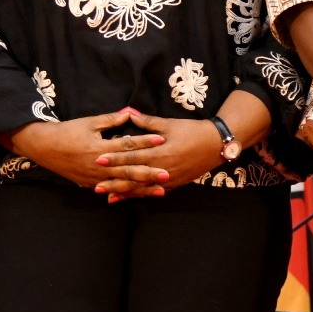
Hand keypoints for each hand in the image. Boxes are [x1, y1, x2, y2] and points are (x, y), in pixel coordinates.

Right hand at [4, 111, 164, 188]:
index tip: (162, 140)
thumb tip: (130, 112)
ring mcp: (95, 178)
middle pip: (129, 170)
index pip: (127, 145)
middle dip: (149, 172)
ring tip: (160, 190)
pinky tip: (140, 196)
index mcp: (100, 148)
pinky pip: (113, 190)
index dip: (145, 142)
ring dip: (143, 187)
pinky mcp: (91, 185)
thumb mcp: (89, 123)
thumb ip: (111, 119)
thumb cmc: (67, 132)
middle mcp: (99, 166)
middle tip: (167, 174)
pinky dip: (127, 193)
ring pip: (123, 184)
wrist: (45, 148)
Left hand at [89, 108, 234, 198]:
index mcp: (159, 152)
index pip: (131, 156)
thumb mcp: (169, 124)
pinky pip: (153, 191)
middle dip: (114, 181)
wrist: (215, 145)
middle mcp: (162, 168)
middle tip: (96, 185)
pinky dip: (140, 195)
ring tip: (108, 196)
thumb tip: (129, 114)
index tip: (98, 159)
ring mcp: (168, 178)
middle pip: (133, 176)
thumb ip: (148, 122)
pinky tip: (130, 197)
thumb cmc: (192, 131)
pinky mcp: (174, 184)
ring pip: (142, 188)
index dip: (114, 158)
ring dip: (125, 192)